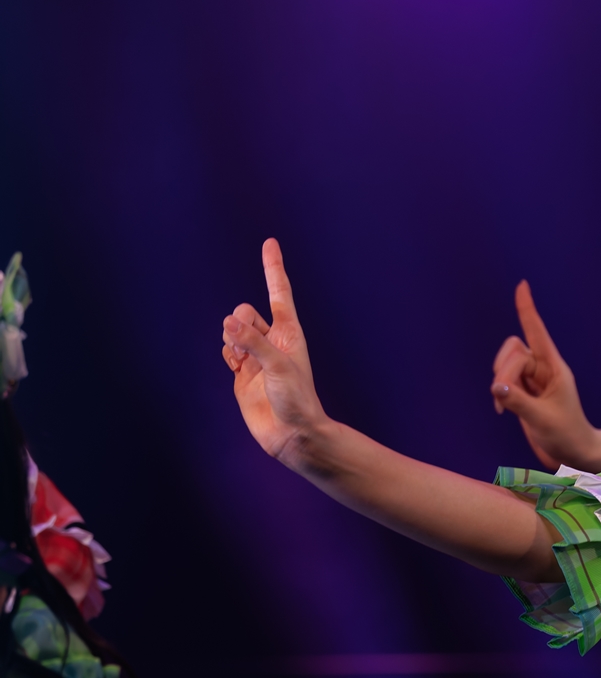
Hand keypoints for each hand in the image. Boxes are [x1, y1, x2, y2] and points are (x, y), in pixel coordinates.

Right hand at [222, 241, 328, 463]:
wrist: (292, 434)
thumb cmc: (296, 399)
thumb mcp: (277, 366)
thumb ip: (252, 342)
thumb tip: (228, 322)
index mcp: (289, 333)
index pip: (279, 292)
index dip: (273, 267)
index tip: (270, 243)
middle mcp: (272, 342)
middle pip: (246, 312)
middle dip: (240, 321)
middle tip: (244, 343)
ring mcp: (256, 357)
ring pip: (233, 330)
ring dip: (231, 338)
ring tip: (240, 358)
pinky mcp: (242, 374)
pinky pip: (227, 350)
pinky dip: (226, 352)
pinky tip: (235, 364)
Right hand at [490, 281, 597, 469]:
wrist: (573, 453)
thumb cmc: (566, 435)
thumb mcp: (541, 419)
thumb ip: (517, 401)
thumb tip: (495, 386)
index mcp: (554, 368)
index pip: (538, 333)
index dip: (528, 310)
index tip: (522, 286)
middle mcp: (542, 369)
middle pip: (513, 351)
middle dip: (503, 370)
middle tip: (502, 398)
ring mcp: (532, 380)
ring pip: (505, 365)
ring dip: (500, 382)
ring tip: (504, 407)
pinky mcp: (522, 393)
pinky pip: (502, 381)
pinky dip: (498, 393)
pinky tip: (503, 410)